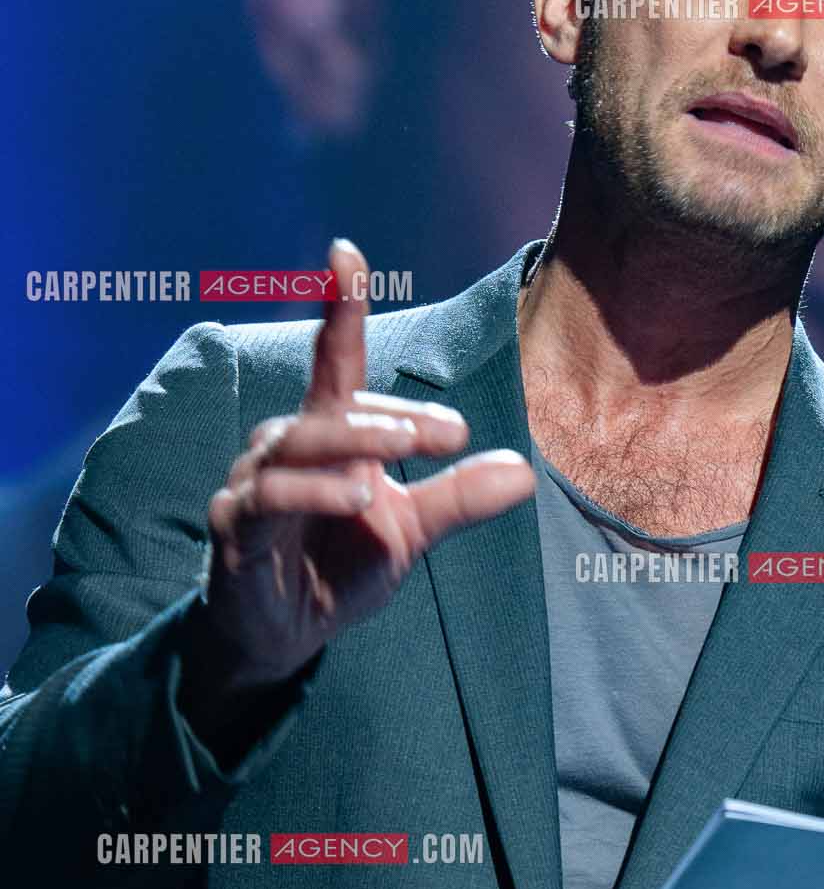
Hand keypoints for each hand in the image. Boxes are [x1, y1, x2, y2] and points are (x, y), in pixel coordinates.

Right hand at [193, 238, 533, 709]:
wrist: (284, 636)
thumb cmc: (337, 567)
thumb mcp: (411, 532)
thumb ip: (458, 499)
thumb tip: (524, 472)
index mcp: (330, 436)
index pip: (336, 361)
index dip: (340, 307)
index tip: (346, 252)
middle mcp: (285, 446)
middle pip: (332, 407)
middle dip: (391, 415)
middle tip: (452, 431)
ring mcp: (254, 483)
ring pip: (297, 443)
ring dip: (353, 443)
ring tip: (401, 458)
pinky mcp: (235, 527)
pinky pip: (267, 497)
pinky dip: (314, 493)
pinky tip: (359, 498)